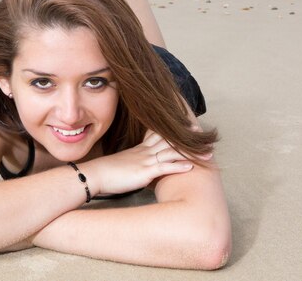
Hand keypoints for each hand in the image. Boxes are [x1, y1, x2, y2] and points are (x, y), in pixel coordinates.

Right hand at [83, 130, 207, 195]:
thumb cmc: (105, 172)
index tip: (188, 125)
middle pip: (171, 140)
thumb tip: (135, 167)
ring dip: (191, 153)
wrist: (94, 175)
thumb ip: (131, 162)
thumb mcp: (121, 163)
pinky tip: (190, 167)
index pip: (160, 134)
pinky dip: (178, 166)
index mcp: (140, 149)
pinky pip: (164, 167)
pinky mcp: (144, 172)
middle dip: (188, 136)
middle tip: (203, 132)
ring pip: (172, 153)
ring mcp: (146, 160)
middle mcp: (145, 151)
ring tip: (207, 153)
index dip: (175, 130)